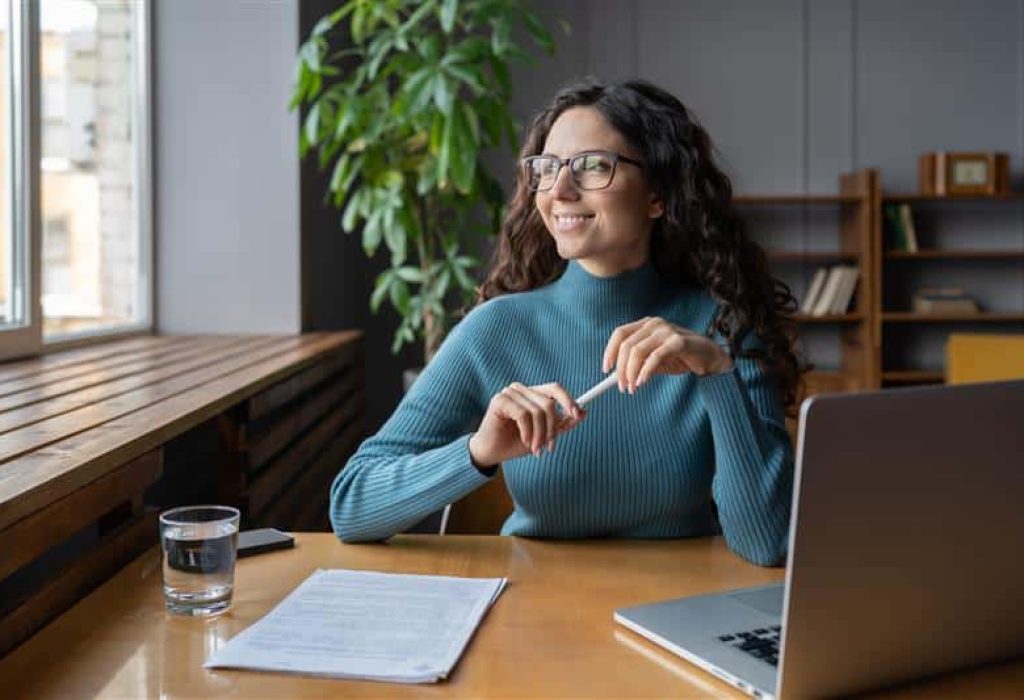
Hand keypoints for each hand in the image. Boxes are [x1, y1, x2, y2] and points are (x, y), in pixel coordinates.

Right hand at [468, 382, 585, 466]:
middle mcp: (521, 389)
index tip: (578, 414)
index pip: (555, 389)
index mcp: (532, 394)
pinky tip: (524, 441)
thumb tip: (584, 412)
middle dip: (552, 429)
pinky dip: (528, 431)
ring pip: (537, 411)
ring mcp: (509, 393)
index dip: (568, 400)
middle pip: (548, 403)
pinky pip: (523, 415)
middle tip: (549, 447)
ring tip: (535, 448)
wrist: (491, 453)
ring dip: (540, 435)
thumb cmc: (514, 442)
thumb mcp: (543, 435)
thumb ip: (561, 424)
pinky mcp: (500, 400)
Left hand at [602, 317, 732, 392]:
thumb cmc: (681, 357)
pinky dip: (645, 371)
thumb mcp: (655, 361)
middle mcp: (654, 324)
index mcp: (646, 324)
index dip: (610, 352)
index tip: (606, 370)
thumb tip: (617, 376)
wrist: (710, 358)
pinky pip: (655, 357)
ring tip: (632, 388)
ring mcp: (667, 330)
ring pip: (638, 352)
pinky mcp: (678, 341)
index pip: (620, 334)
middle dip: (621, 369)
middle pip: (627, 345)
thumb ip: (638, 364)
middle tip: (621, 387)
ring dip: (631, 373)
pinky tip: (642, 382)